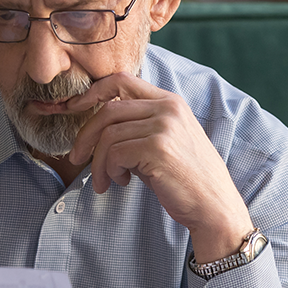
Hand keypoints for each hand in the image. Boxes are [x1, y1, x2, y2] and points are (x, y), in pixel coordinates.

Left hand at [66, 72, 253, 262]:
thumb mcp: (164, 143)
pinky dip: (109, 171)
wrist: (214, 207)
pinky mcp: (157, 148)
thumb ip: (137, 129)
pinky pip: (114, 154)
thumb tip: (95, 130)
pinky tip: (120, 182)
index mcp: (170, 101)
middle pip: (108, 109)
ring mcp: (164, 126)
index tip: (73, 108)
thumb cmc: (186, 180)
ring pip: (108, 136)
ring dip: (98, 163)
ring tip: (104, 181)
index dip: (92, 92)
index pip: (121, 80)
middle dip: (85, 136)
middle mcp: (168, 108)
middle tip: (76, 158)